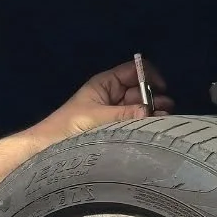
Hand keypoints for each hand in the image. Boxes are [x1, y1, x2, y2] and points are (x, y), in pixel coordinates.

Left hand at [34, 61, 173, 144]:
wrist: (50, 146)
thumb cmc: (68, 125)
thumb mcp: (96, 117)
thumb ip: (123, 114)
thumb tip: (148, 112)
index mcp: (105, 83)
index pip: (133, 71)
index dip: (149, 75)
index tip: (162, 88)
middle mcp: (113, 94)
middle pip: (141, 90)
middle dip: (154, 97)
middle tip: (166, 110)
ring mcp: (115, 111)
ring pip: (140, 106)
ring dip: (153, 111)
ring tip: (164, 121)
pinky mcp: (116, 127)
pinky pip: (134, 121)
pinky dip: (145, 123)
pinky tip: (154, 128)